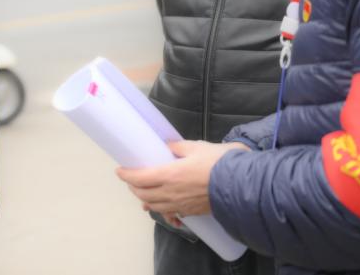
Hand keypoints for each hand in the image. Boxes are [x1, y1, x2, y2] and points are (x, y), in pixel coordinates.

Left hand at [116, 141, 247, 218]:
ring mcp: (180, 205)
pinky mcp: (191, 211)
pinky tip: (162, 211)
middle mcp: (171, 193)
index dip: (126, 175)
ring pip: (155, 207)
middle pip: (144, 194)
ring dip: (145, 200)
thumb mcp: (196, 147)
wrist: (239, 185)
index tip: (119, 171)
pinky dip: (162, 212)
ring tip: (141, 194)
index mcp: (169, 175)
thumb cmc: (218, 163)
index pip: (139, 178)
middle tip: (130, 180)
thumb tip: (168, 146)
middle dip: (133, 188)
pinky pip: (171, 214)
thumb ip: (178, 147)